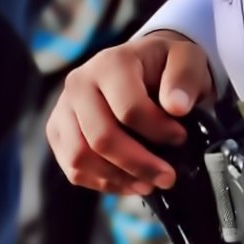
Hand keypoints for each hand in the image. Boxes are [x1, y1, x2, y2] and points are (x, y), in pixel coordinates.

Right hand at [46, 29, 213, 194]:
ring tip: (148, 183)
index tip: (181, 138)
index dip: (158, 132)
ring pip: (80, 158)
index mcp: (111, 63)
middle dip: (139, 165)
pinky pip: (73, 169)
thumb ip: (184, 78)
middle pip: (101, 138)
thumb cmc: (166, 66)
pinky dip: (103, 183)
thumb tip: (176, 106)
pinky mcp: (57, 131)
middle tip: (168, 177)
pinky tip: (130, 181)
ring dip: (119, 178)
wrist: (143, 65)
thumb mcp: (186, 60)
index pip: (129, 109)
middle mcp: (79, 83)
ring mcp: (64, 108)